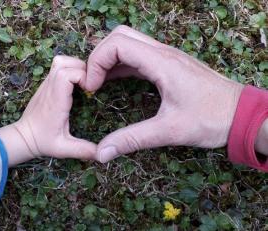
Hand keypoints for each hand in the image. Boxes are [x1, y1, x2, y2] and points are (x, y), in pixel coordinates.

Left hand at [0, 56, 96, 165]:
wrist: (23, 137)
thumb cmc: (43, 142)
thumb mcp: (63, 149)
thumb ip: (82, 150)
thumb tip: (102, 154)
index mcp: (55, 101)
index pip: (65, 75)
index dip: (81, 76)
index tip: (90, 89)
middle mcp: (49, 89)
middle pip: (64, 62)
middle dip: (81, 68)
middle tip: (91, 84)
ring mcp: (46, 85)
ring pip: (60, 61)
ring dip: (75, 66)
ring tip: (84, 81)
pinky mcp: (46, 85)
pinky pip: (58, 67)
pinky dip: (70, 69)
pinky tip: (77, 85)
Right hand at [83, 25, 243, 162]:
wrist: (241, 114)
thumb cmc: (212, 119)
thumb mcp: (169, 131)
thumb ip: (133, 139)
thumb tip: (102, 152)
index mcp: (162, 62)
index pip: (117, 44)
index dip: (96, 62)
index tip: (92, 87)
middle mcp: (163, 53)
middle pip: (120, 36)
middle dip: (99, 56)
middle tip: (92, 82)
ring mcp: (166, 57)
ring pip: (128, 43)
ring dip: (109, 59)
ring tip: (98, 83)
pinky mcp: (168, 65)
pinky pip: (138, 56)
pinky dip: (121, 65)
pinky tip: (114, 81)